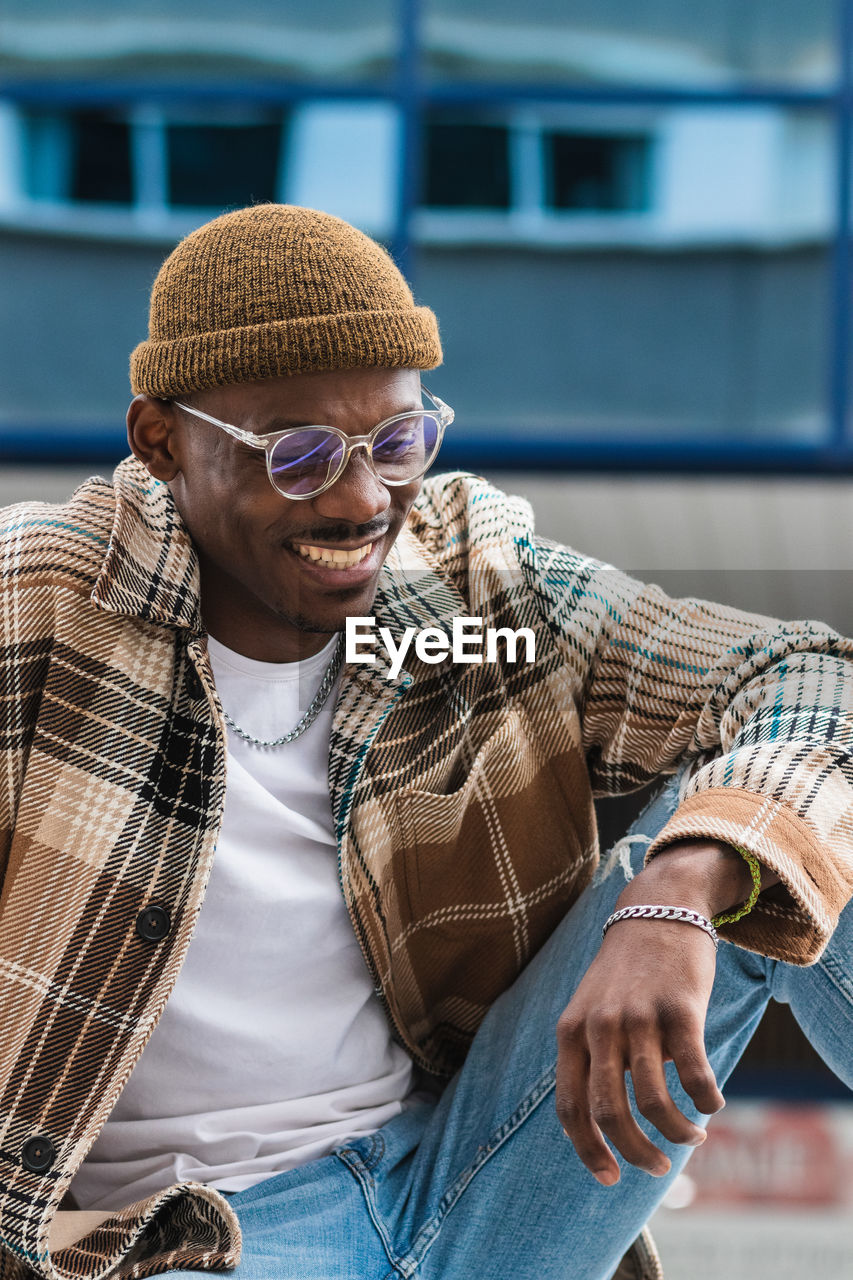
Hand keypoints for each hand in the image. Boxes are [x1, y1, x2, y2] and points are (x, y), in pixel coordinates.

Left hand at [554, 840, 748, 1184]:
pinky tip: (712, 1104)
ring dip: (678, 1132)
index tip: (609, 1178)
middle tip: (655, 1169)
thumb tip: (610, 1123)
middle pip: (610, 1112)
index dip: (588, 1150)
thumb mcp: (592, 1007)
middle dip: (634, 1153)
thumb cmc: (626, 970)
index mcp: (571, 1030)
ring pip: (655, 1102)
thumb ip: (591, 1056)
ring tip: (693, 1135)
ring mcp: (639, 1016)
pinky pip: (695, 1076)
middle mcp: (600, 1025)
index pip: (570, 1106)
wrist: (659, 908)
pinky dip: (706, 1101)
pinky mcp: (680, 1009)